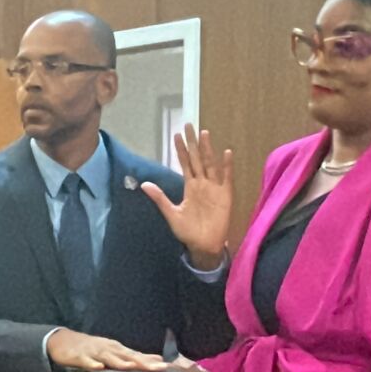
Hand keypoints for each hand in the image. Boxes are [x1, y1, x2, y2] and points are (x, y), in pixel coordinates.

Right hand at [46, 328, 165, 371]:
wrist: (63, 340)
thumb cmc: (92, 348)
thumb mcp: (114, 350)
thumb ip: (134, 356)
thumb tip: (156, 359)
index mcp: (117, 349)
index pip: (137, 355)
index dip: (151, 361)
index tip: (166, 367)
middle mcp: (108, 349)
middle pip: (127, 356)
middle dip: (142, 362)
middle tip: (157, 368)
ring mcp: (94, 352)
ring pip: (109, 358)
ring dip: (119, 362)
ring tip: (130, 367)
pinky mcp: (79, 357)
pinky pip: (86, 361)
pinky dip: (92, 364)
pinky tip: (98, 368)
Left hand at [142, 123, 233, 269]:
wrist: (203, 245)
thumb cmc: (188, 231)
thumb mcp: (171, 213)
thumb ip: (160, 198)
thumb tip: (144, 184)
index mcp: (190, 186)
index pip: (184, 163)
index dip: (181, 150)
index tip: (177, 134)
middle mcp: (202, 183)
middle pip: (197, 158)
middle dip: (193, 143)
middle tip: (190, 125)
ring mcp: (214, 188)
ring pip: (210, 164)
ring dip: (207, 149)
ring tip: (205, 133)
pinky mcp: (225, 195)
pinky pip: (226, 178)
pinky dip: (226, 166)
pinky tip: (226, 153)